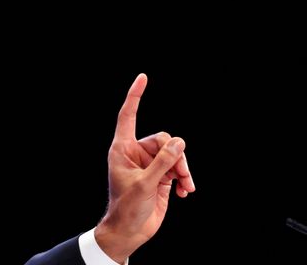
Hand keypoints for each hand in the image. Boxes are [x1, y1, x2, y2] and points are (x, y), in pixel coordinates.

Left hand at [94, 73, 195, 262]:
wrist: (130, 230)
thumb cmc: (127, 207)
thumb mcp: (145, 184)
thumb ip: (163, 162)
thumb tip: (179, 142)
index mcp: (122, 148)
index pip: (128, 115)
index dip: (135, 96)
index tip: (142, 77)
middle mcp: (136, 153)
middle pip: (163, 139)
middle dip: (176, 156)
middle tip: (180, 175)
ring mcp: (149, 164)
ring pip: (174, 154)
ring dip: (183, 170)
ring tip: (186, 187)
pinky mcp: (161, 176)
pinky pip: (179, 168)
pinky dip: (184, 178)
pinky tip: (185, 192)